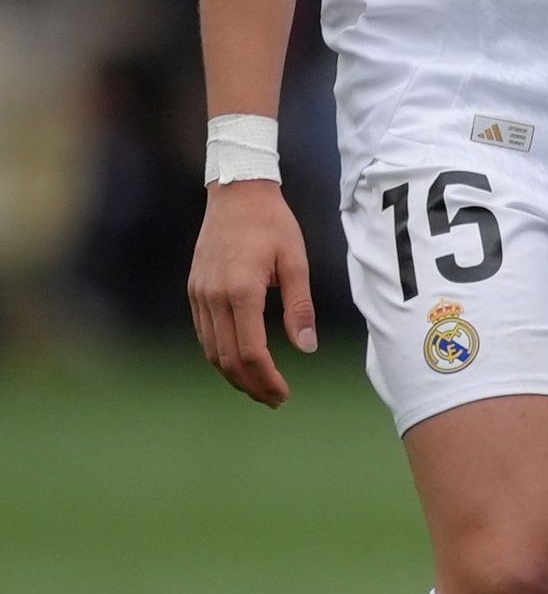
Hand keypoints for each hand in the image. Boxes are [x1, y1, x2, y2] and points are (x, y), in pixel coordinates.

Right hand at [187, 178, 313, 406]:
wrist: (236, 194)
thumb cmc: (273, 225)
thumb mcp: (296, 262)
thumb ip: (300, 306)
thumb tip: (306, 348)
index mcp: (241, 291)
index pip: (250, 350)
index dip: (266, 378)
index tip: (284, 393)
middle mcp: (213, 296)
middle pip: (227, 358)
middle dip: (251, 384)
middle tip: (275, 399)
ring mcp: (199, 294)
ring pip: (211, 350)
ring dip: (234, 374)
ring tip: (260, 388)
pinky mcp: (194, 290)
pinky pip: (205, 333)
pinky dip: (220, 354)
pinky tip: (240, 362)